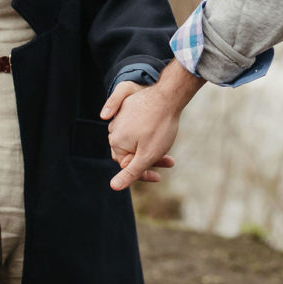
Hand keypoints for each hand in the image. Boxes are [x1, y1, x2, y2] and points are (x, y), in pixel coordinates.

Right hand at [102, 75, 192, 191]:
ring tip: (168, 147)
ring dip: (151, 147)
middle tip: (169, 161)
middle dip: (149, 159)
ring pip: (136, 140)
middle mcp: (115, 129)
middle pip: (132, 152)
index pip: (127, 165)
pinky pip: (137, 127)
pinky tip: (161, 133)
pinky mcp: (130, 107)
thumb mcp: (147, 155)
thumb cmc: (159, 127)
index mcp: (116, 142)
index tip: (158, 177)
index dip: (143, 173)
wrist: (168, 96)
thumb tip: (113, 187)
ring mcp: (121, 116)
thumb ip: (130, 172)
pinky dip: (148, 133)